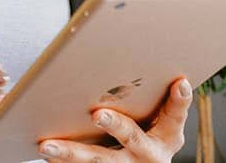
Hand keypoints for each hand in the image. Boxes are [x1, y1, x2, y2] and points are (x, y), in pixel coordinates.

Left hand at [37, 77, 192, 161]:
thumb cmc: (151, 132)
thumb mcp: (162, 120)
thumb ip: (160, 98)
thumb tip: (168, 72)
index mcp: (167, 136)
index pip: (175, 115)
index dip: (179, 100)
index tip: (179, 83)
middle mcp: (149, 154)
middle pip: (131, 137)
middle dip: (115, 125)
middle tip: (97, 114)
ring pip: (98, 160)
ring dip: (71, 153)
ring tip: (48, 145)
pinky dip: (63, 162)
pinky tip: (46, 152)